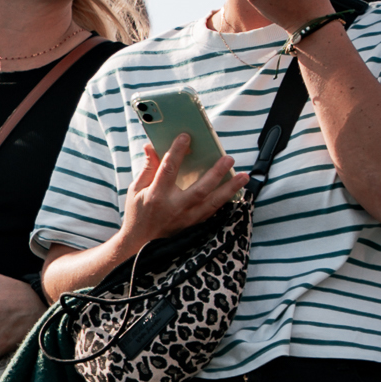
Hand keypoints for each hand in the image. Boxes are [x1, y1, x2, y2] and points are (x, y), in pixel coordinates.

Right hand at [120, 134, 239, 252]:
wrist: (140, 245)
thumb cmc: (138, 215)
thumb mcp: (136, 190)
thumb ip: (147, 169)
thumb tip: (151, 147)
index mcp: (156, 195)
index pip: (168, 169)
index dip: (176, 152)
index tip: (186, 137)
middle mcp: (174, 207)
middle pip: (200, 189)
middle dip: (216, 173)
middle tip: (228, 159)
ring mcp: (186, 218)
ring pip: (213, 203)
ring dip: (230, 189)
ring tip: (244, 176)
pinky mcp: (194, 225)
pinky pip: (213, 212)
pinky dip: (226, 202)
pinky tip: (237, 193)